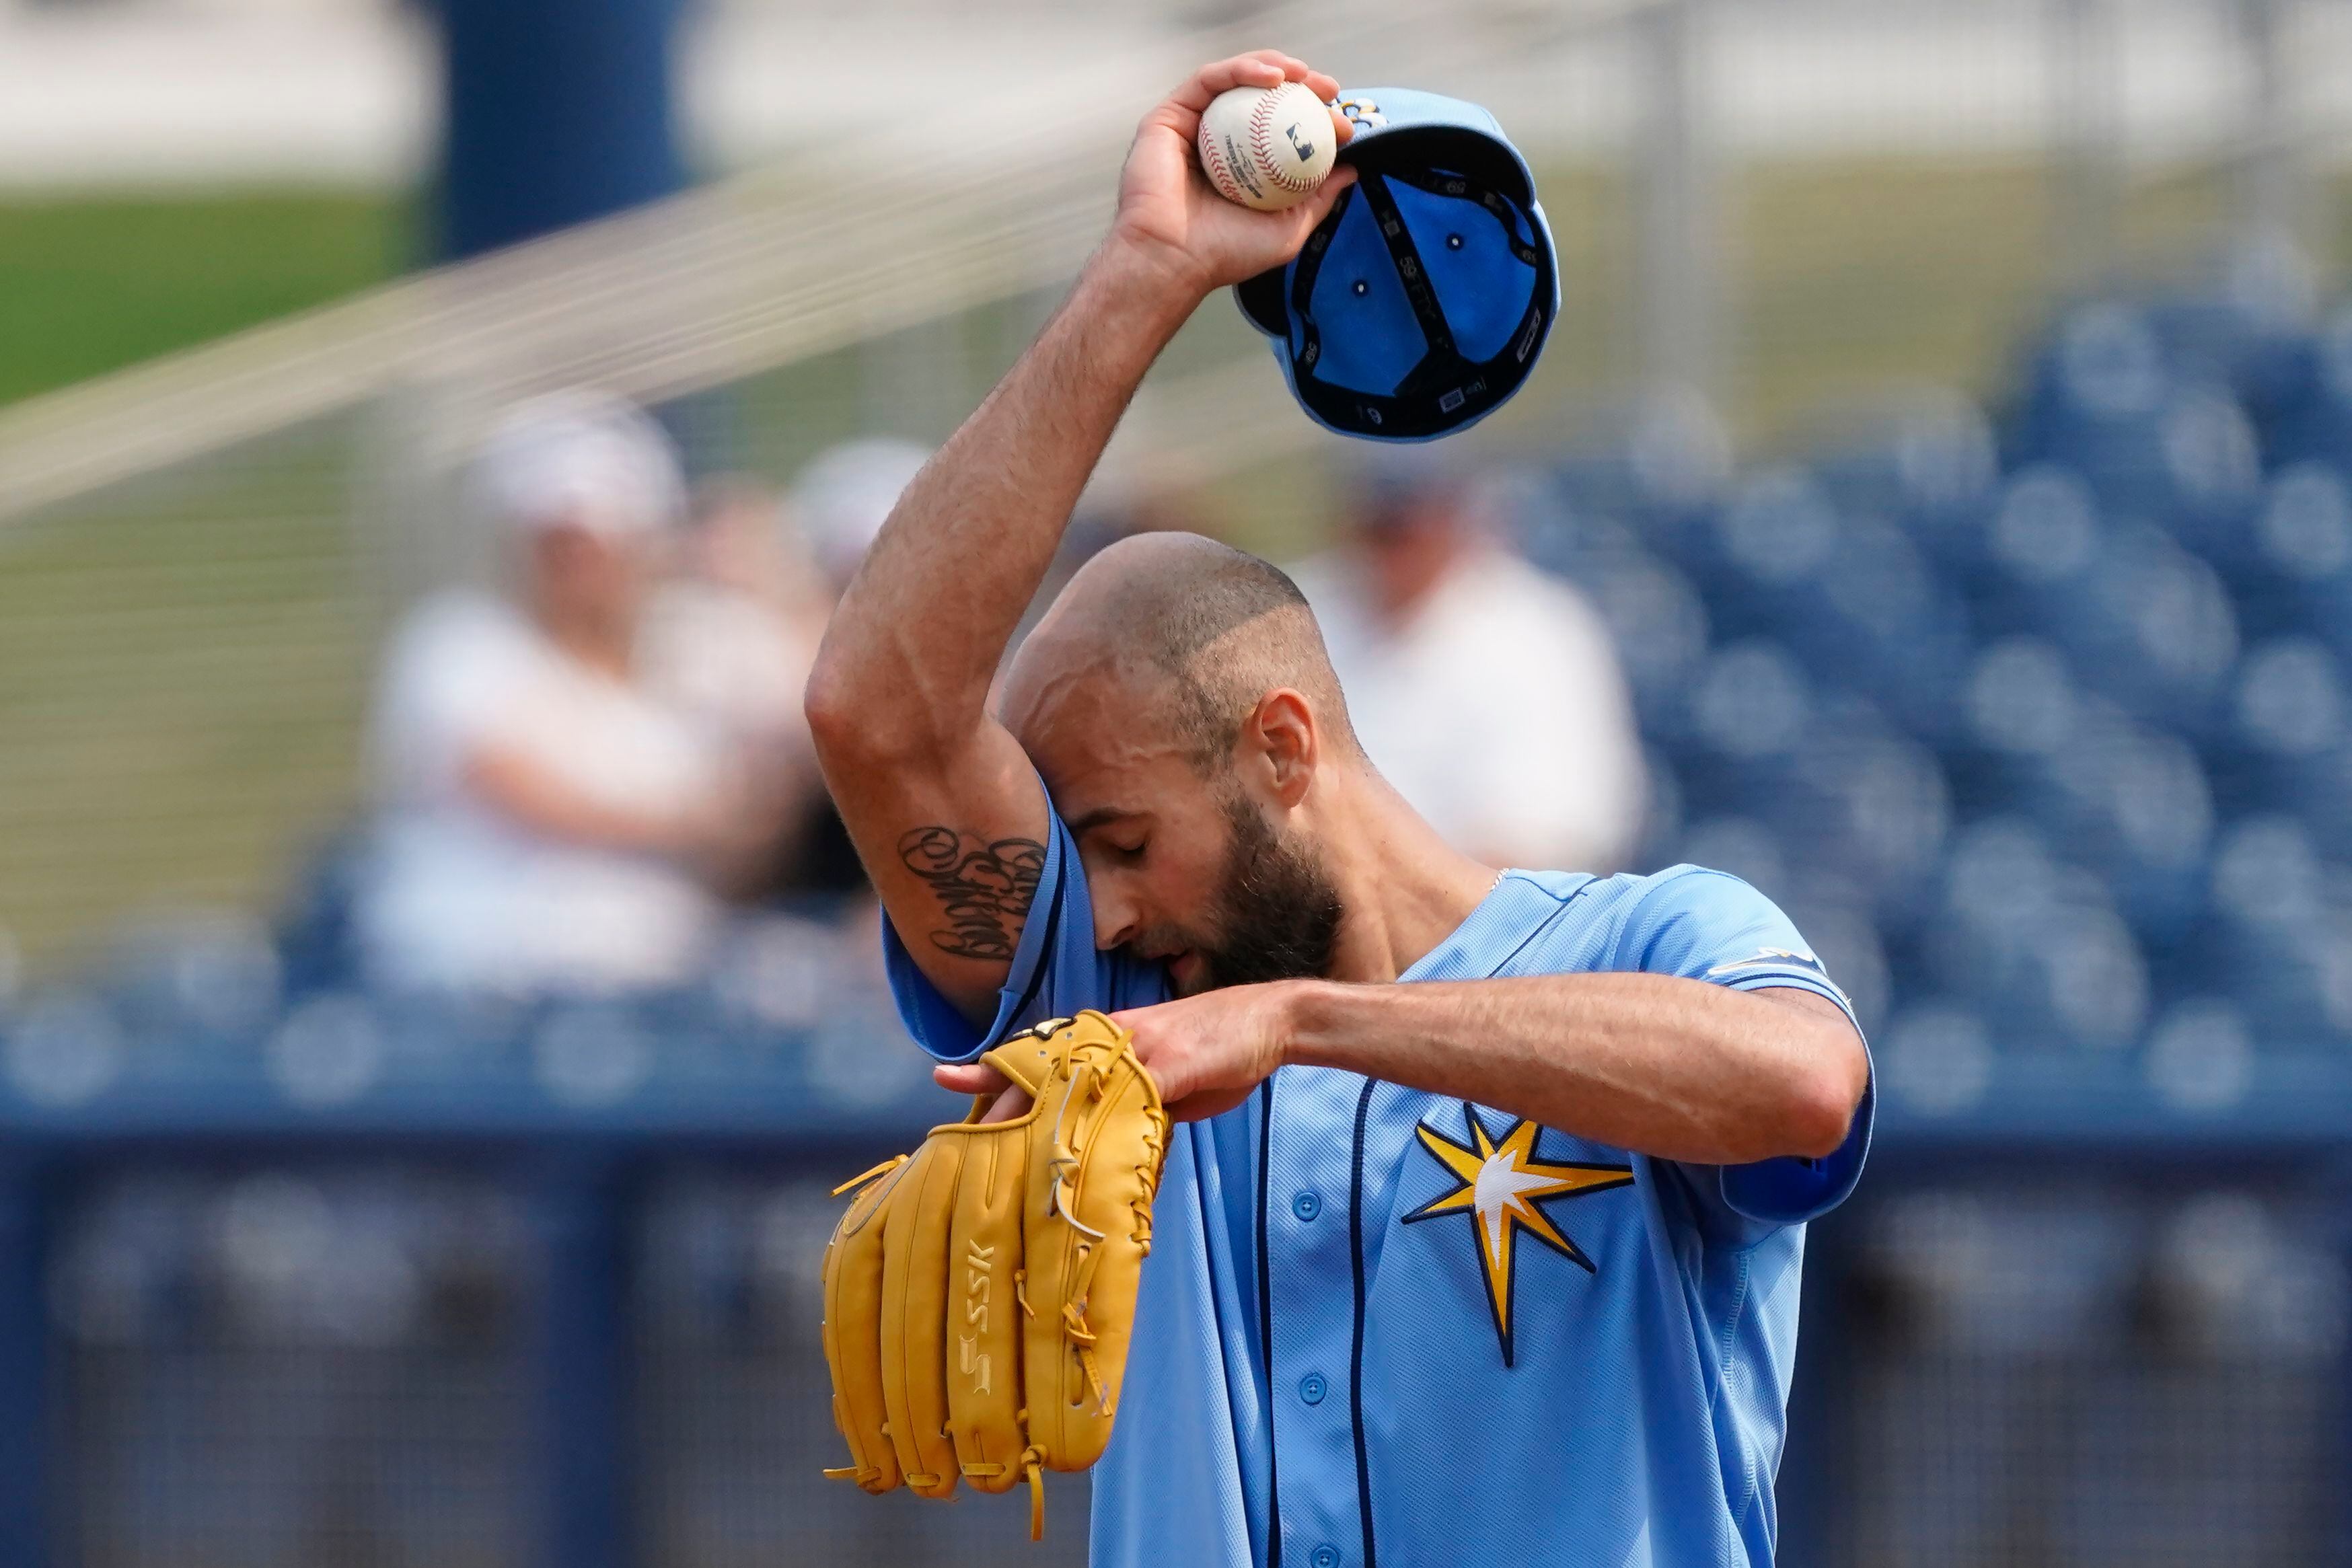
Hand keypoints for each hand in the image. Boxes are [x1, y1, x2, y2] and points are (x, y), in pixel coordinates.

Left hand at [931, 981, 1302, 1123]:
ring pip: (1075, 1082)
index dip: (994, 1068)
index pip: (1040, 1054)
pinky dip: (1103, 1123)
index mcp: (1106, 1040)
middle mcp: (1113, 1041)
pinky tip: (1077, 1142)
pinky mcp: (1169, 1070)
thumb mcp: (1162, 1080)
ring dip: (1038, 1110)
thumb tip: (1101, 1136)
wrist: (1268, 1019)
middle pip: (1044, 1068)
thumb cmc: (1213, 1048)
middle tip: (949, 1105)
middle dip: (997, 1090)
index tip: (947, 1077)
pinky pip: (1127, 1099)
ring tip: (996, 1135)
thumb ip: (1128, 1102)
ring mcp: (1139, 1053)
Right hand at [1105, 51, 1356, 300]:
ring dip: (1273, 67)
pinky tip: (1273, 77)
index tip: (1341, 123)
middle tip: (1328, 89)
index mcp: (1242, 168)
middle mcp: (1216, 143)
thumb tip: (1351, 170)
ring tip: (1303, 74)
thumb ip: (1319, 198)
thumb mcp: (1289, 228)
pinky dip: (1241, 70)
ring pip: (1235, 81)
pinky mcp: (1169, 117)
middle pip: (1261, 98)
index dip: (1314, 117)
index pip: (1282, 128)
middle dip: (1300, 84)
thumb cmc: (1224, 253)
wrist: (1173, 259)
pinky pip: (1209, 80)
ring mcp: (1191, 128)